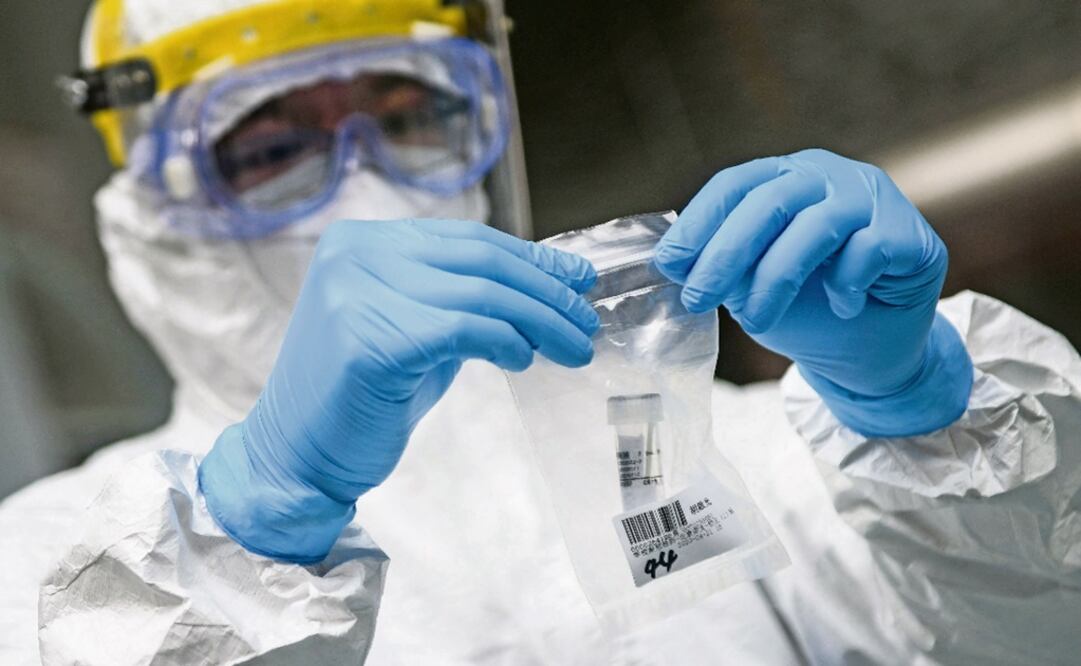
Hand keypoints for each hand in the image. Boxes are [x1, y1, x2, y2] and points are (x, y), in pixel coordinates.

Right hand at [199, 219, 598, 561]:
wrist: (296, 457)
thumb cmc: (362, 397)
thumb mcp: (417, 329)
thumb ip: (464, 299)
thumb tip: (549, 283)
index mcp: (361, 241)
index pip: (468, 239)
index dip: (531, 258)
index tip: (578, 280)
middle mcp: (354, 254)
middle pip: (481, 260)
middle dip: (546, 291)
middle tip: (585, 321)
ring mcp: (356, 292)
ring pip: (481, 294)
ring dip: (541, 322)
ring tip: (574, 348)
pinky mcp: (369, 339)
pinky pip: (463, 330)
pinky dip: (507, 342)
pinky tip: (523, 360)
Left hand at [655, 149, 971, 436]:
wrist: (871, 351)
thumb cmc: (808, 311)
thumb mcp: (751, 287)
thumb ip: (723, 266)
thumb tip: (671, 261)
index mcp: (783, 179)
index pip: (734, 186)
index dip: (698, 224)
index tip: (667, 263)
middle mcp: (827, 176)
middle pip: (769, 202)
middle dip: (725, 254)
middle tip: (697, 298)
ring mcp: (872, 198)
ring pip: (814, 227)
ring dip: (776, 279)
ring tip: (756, 320)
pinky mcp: (908, 231)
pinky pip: (867, 252)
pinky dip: (845, 286)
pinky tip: (845, 307)